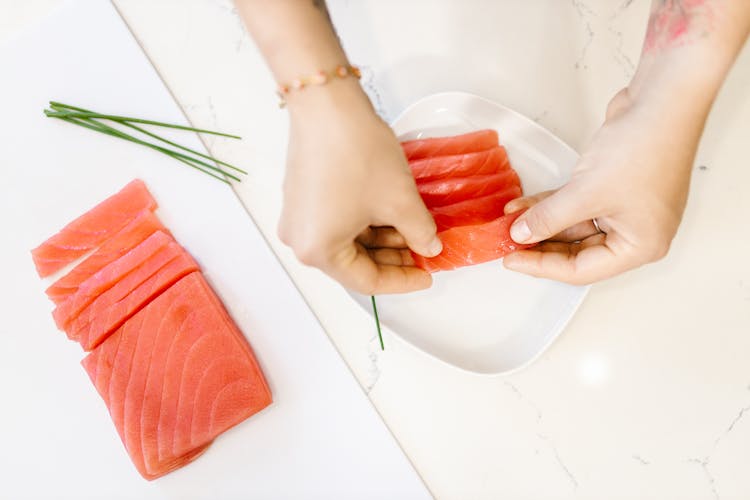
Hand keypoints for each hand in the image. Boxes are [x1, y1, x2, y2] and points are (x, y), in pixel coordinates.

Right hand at [279, 81, 441, 293]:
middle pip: (354, 262)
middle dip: (393, 258)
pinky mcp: (301, 196)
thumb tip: (429, 247)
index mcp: (318, 252)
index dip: (403, 280)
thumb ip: (419, 232)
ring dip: (381, 238)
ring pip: (347, 240)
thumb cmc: (358, 155)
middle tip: (424, 250)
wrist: (328, 104)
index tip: (428, 274)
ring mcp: (298, 217)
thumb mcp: (399, 201)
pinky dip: (365, 221)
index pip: (367, 281)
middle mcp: (300, 240)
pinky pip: (336, 221)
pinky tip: (391, 212)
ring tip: (414, 228)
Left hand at [502, 88, 699, 283]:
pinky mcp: (613, 186)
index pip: (582, 270)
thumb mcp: (585, 193)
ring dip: (541, 222)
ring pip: (574, 226)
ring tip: (508, 221)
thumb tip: (521, 234)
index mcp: (641, 246)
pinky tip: (523, 206)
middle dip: (540, 244)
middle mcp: (636, 232)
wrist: (662, 100)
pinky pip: (576, 204)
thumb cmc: (644, 148)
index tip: (512, 259)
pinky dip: (551, 205)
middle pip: (578, 251)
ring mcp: (625, 208)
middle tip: (507, 243)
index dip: (542, 266)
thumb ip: (549, 218)